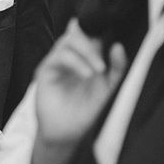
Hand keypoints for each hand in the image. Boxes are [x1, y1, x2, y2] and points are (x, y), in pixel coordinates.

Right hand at [31, 19, 127, 163]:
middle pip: (77, 33)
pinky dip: (75, 62)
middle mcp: (71, 57)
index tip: (111, 33)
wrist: (68, 133)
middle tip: (103, 64)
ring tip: (98, 71)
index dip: (98, 30)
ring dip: (85, 52)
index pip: (90, 34)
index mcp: (85, 58)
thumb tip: (118, 46)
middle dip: (92, 43)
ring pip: (67, 41)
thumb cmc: (87, 111)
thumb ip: (116, 68)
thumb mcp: (109, 88)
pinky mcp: (45, 70)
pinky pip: (59, 56)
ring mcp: (57, 62)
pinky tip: (87, 75)